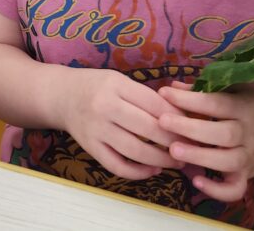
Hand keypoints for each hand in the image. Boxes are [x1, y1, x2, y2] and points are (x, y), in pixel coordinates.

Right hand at [58, 69, 186, 179]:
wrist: (61, 96)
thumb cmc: (97, 87)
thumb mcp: (119, 81)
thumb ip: (146, 96)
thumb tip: (182, 116)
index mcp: (116, 85)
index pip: (154, 104)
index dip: (177, 118)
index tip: (192, 127)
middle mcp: (104, 106)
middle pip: (147, 128)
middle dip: (174, 141)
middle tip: (191, 147)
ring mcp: (96, 129)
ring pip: (134, 150)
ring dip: (160, 159)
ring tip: (177, 161)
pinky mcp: (90, 147)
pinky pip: (116, 165)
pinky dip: (137, 172)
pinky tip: (152, 170)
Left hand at [158, 81, 253, 200]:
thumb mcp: (237, 92)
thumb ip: (205, 90)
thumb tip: (172, 87)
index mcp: (244, 108)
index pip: (217, 103)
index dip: (191, 99)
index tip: (164, 94)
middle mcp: (248, 134)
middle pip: (222, 134)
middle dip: (191, 129)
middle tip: (163, 122)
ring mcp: (249, 157)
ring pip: (228, 161)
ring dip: (200, 157)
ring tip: (173, 151)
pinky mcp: (248, 176)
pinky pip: (236, 189)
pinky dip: (217, 190)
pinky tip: (196, 181)